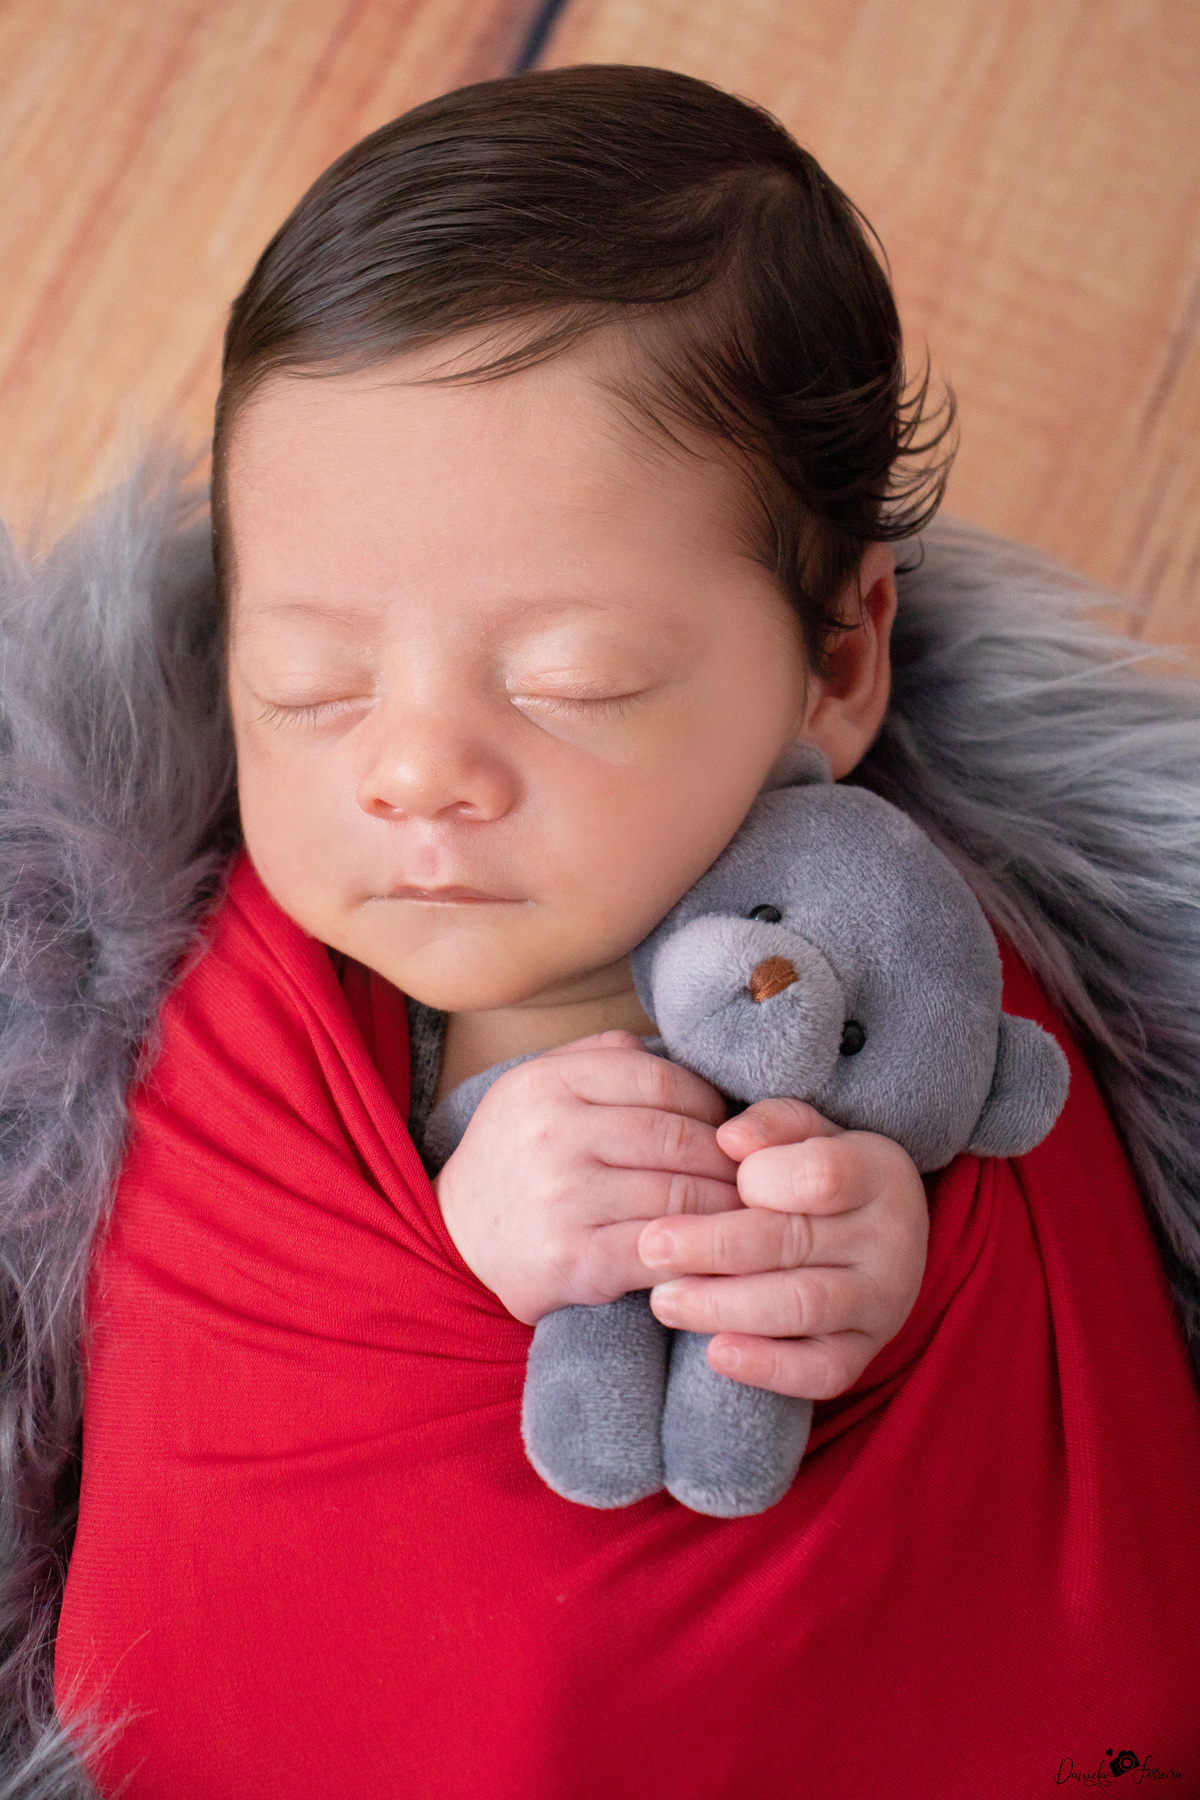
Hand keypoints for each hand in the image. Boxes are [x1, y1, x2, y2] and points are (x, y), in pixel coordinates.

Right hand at [434, 1032, 740, 1325]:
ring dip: (727, 1210)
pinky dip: (698, 1254)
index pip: (662, 1079)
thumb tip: (686, 1057)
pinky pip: (658, 1251)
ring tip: (749, 1217)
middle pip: (678, 1137)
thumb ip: (605, 1057)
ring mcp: (560, 1196)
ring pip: (678, 1195)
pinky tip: (714, 1256)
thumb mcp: (540, 1087)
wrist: (452, 1238)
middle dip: (730, 1162)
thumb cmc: (517, 1158)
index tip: (730, 1131)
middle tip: (758, 1178)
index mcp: (549, 1081)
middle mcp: (552, 1132)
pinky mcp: (569, 1259)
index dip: (711, 1105)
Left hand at [639, 1098, 927, 1400]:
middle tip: (651, 1246)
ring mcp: (883, 1302)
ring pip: (802, 1306)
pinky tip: (716, 1353)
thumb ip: (772, 1125)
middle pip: (796, 1242)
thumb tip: (728, 1138)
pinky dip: (767, 1366)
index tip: (717, 1176)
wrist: (877, 1234)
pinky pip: (821, 1372)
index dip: (761, 1178)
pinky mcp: (864, 1352)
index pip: (821, 1175)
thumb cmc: (820, 1172)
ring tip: (664, 1300)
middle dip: (712, 1246)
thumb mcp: (805, 1134)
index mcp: (879, 1172)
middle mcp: (892, 1239)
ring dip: (724, 1306)